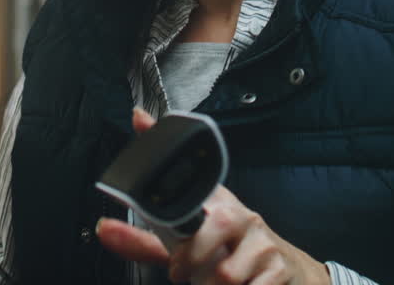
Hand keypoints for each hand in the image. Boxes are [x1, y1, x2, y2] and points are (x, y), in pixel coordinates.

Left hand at [96, 109, 330, 284]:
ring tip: (213, 284)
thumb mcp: (189, 248)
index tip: (142, 123)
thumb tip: (103, 228)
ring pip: (225, 275)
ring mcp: (262, 242)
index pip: (192, 175)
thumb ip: (145, 241)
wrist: (290, 275)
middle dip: (189, 262)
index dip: (170, 159)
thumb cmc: (232, 254)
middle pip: (207, 236)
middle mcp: (241, 217)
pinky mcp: (280, 268)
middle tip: (184, 272)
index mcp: (215, 204)